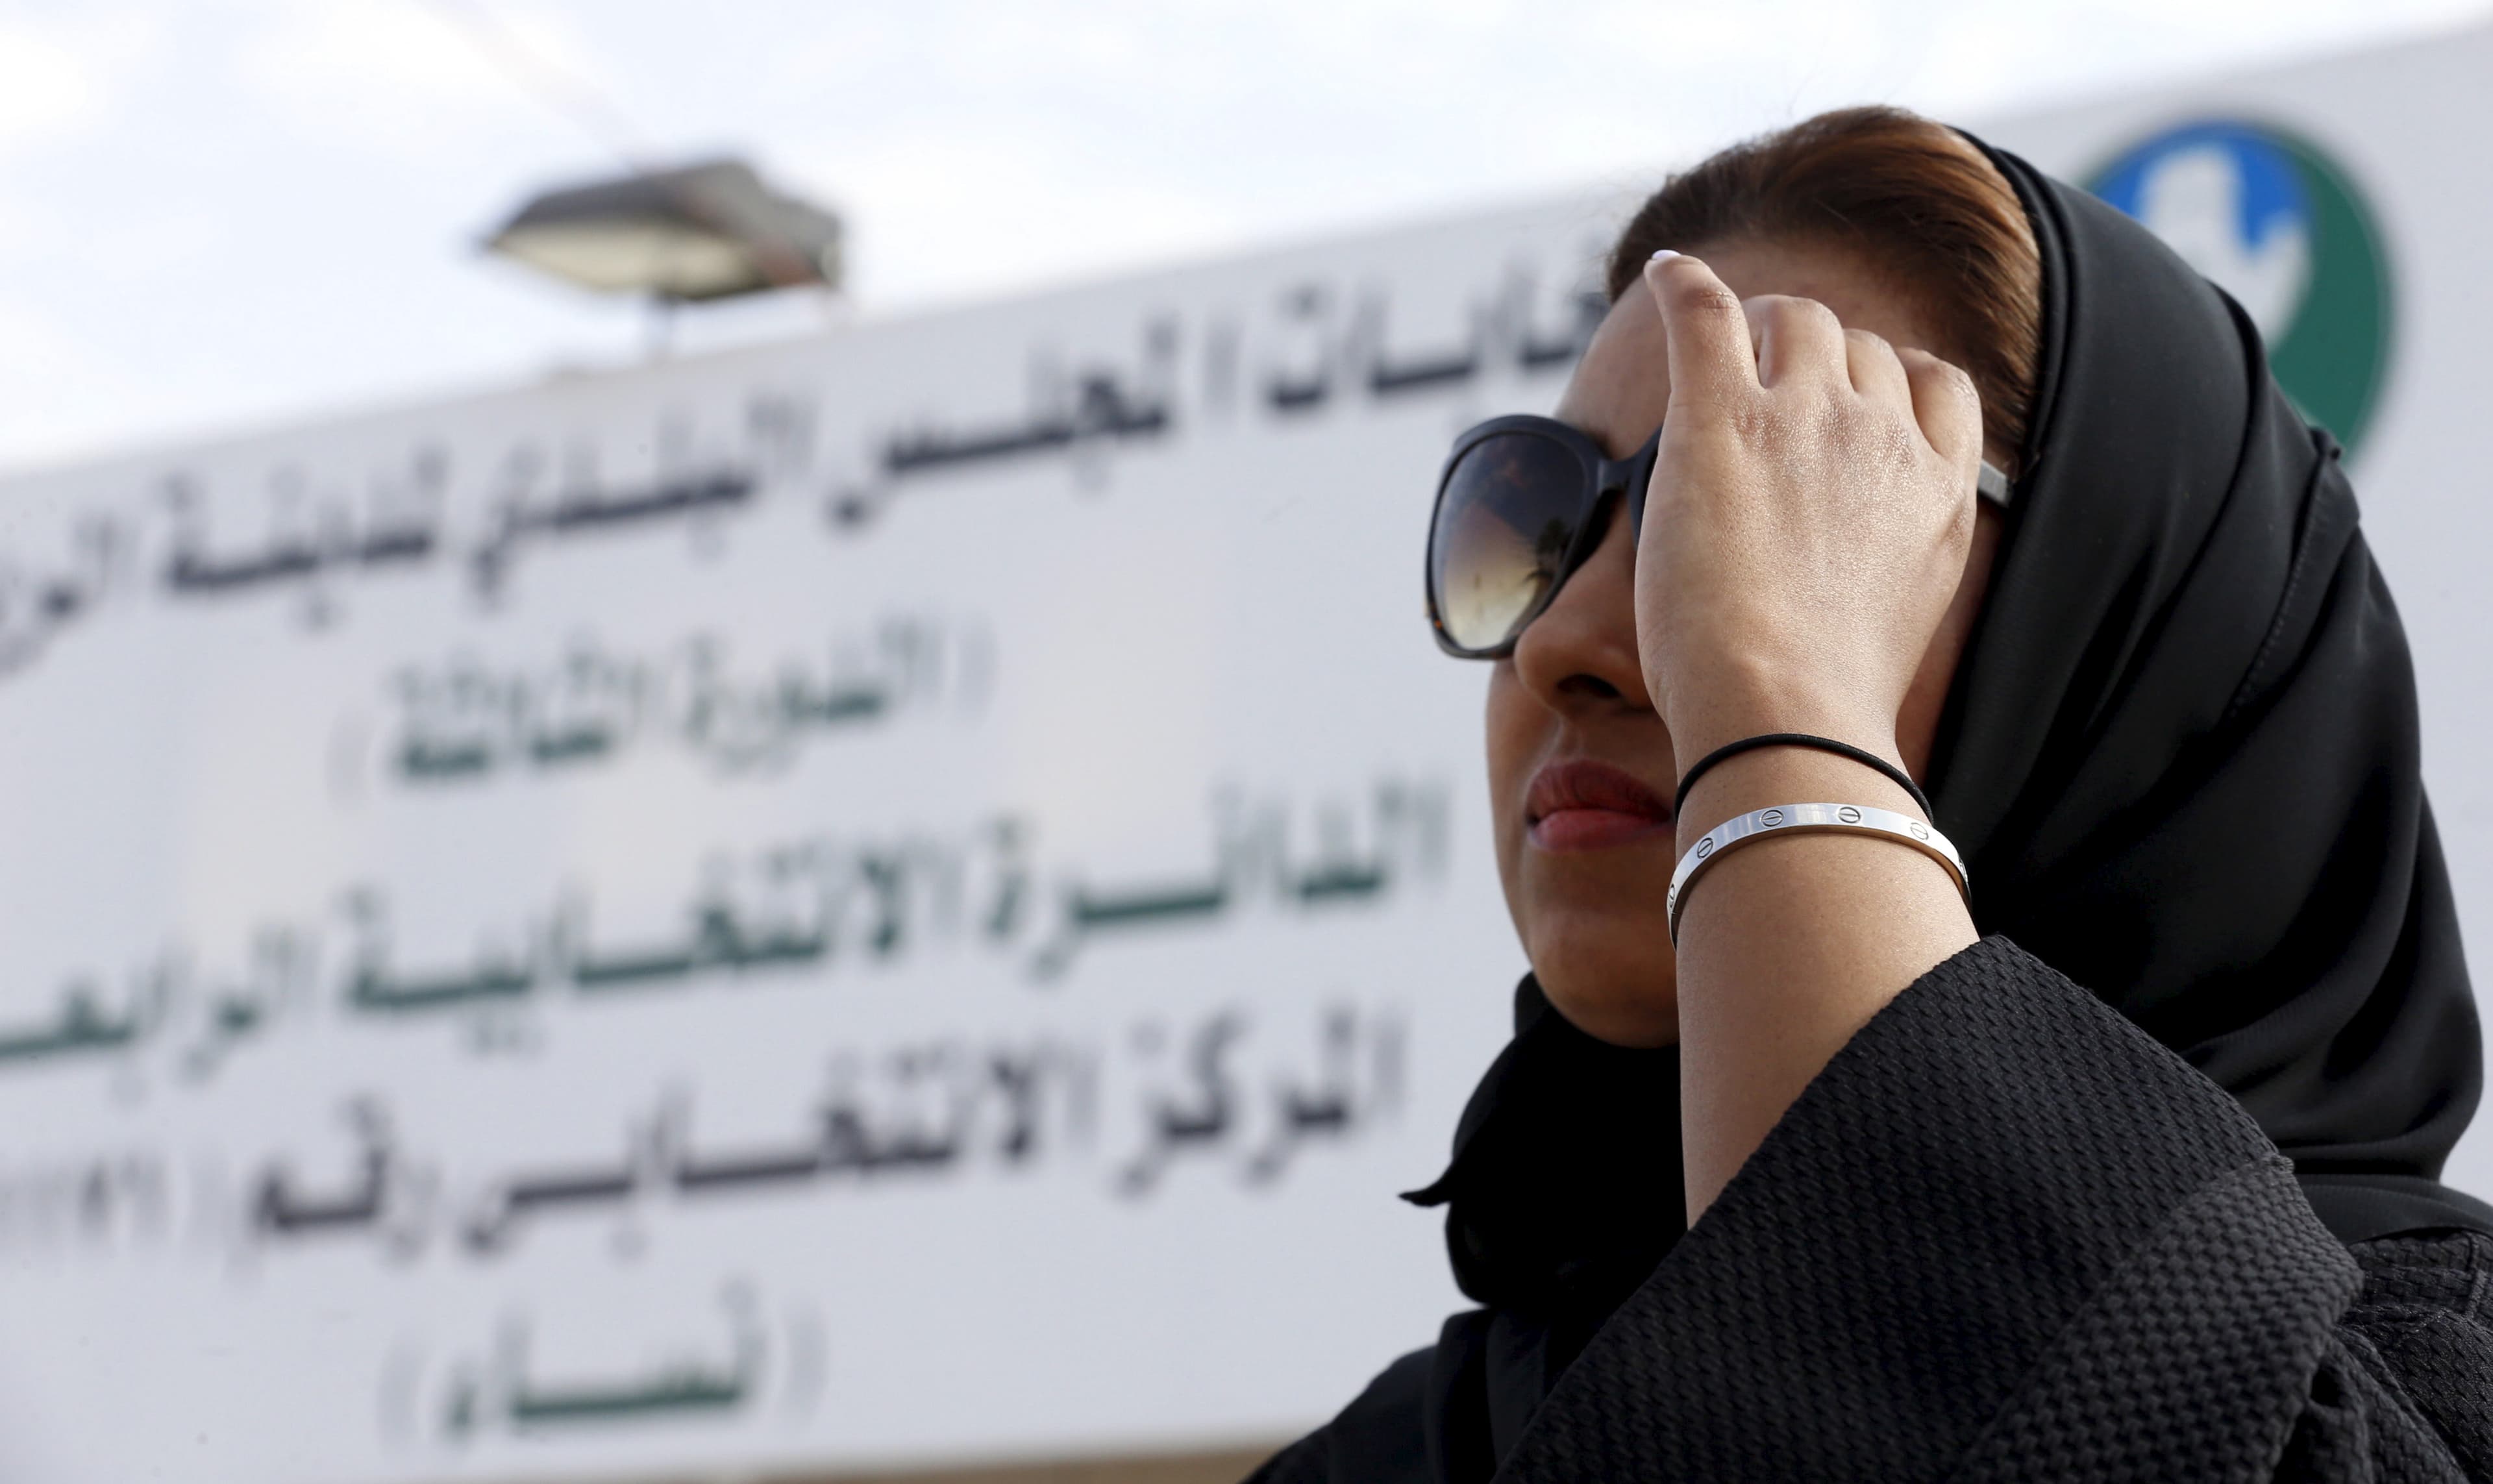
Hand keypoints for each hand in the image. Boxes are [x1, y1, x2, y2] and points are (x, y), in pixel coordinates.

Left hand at [1632, 251, 1982, 780]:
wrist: (1787, 714)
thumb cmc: (1826, 696)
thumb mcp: (1903, 614)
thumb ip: (1893, 553)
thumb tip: (1859, 562)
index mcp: (1939, 486)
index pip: (1933, 383)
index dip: (1887, 378)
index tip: (1852, 398)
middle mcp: (1884, 435)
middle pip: (1856, 345)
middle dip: (1813, 357)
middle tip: (1761, 388)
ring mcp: (1807, 416)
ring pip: (1791, 320)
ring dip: (1755, 325)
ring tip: (1717, 345)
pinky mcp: (1723, 418)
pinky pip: (1706, 311)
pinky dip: (1682, 283)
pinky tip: (1662, 273)